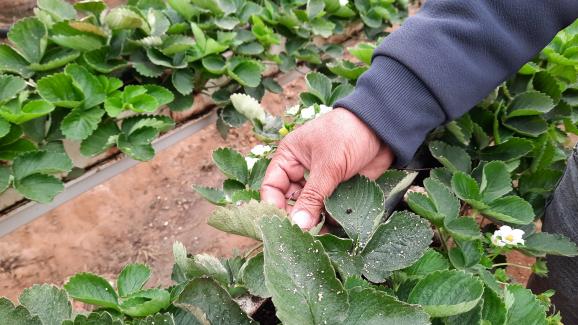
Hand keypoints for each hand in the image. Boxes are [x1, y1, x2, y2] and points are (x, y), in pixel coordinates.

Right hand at [260, 108, 393, 228]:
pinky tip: (335, 230)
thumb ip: (313, 196)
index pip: (271, 187)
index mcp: (288, 158)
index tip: (283, 227)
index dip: (274, 207)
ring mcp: (320, 182)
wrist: (383, 128)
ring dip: (315, 222)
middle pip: (290, 202)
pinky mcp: (338, 190)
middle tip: (305, 235)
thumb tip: (298, 225)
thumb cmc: (348, 135)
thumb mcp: (328, 165)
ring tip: (321, 236)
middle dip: (297, 218)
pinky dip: (331, 220)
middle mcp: (300, 171)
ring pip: (310, 209)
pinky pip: (329, 210)